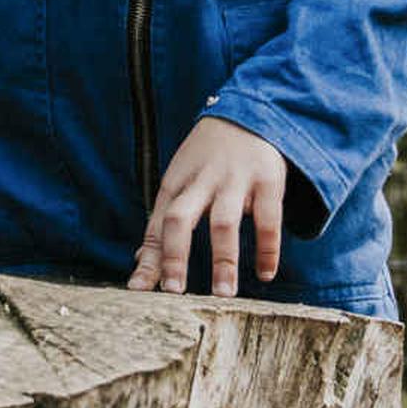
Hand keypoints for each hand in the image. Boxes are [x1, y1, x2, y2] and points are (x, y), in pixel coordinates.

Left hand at [129, 117, 286, 296]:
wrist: (250, 114)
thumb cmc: (208, 158)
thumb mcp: (181, 181)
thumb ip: (163, 220)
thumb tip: (141, 260)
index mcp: (176, 182)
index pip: (156, 224)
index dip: (149, 257)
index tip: (139, 289)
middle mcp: (202, 181)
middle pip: (180, 218)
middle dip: (175, 255)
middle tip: (174, 292)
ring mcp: (235, 180)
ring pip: (223, 222)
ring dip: (223, 260)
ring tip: (224, 293)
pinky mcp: (268, 180)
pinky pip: (267, 219)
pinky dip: (267, 248)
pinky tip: (265, 274)